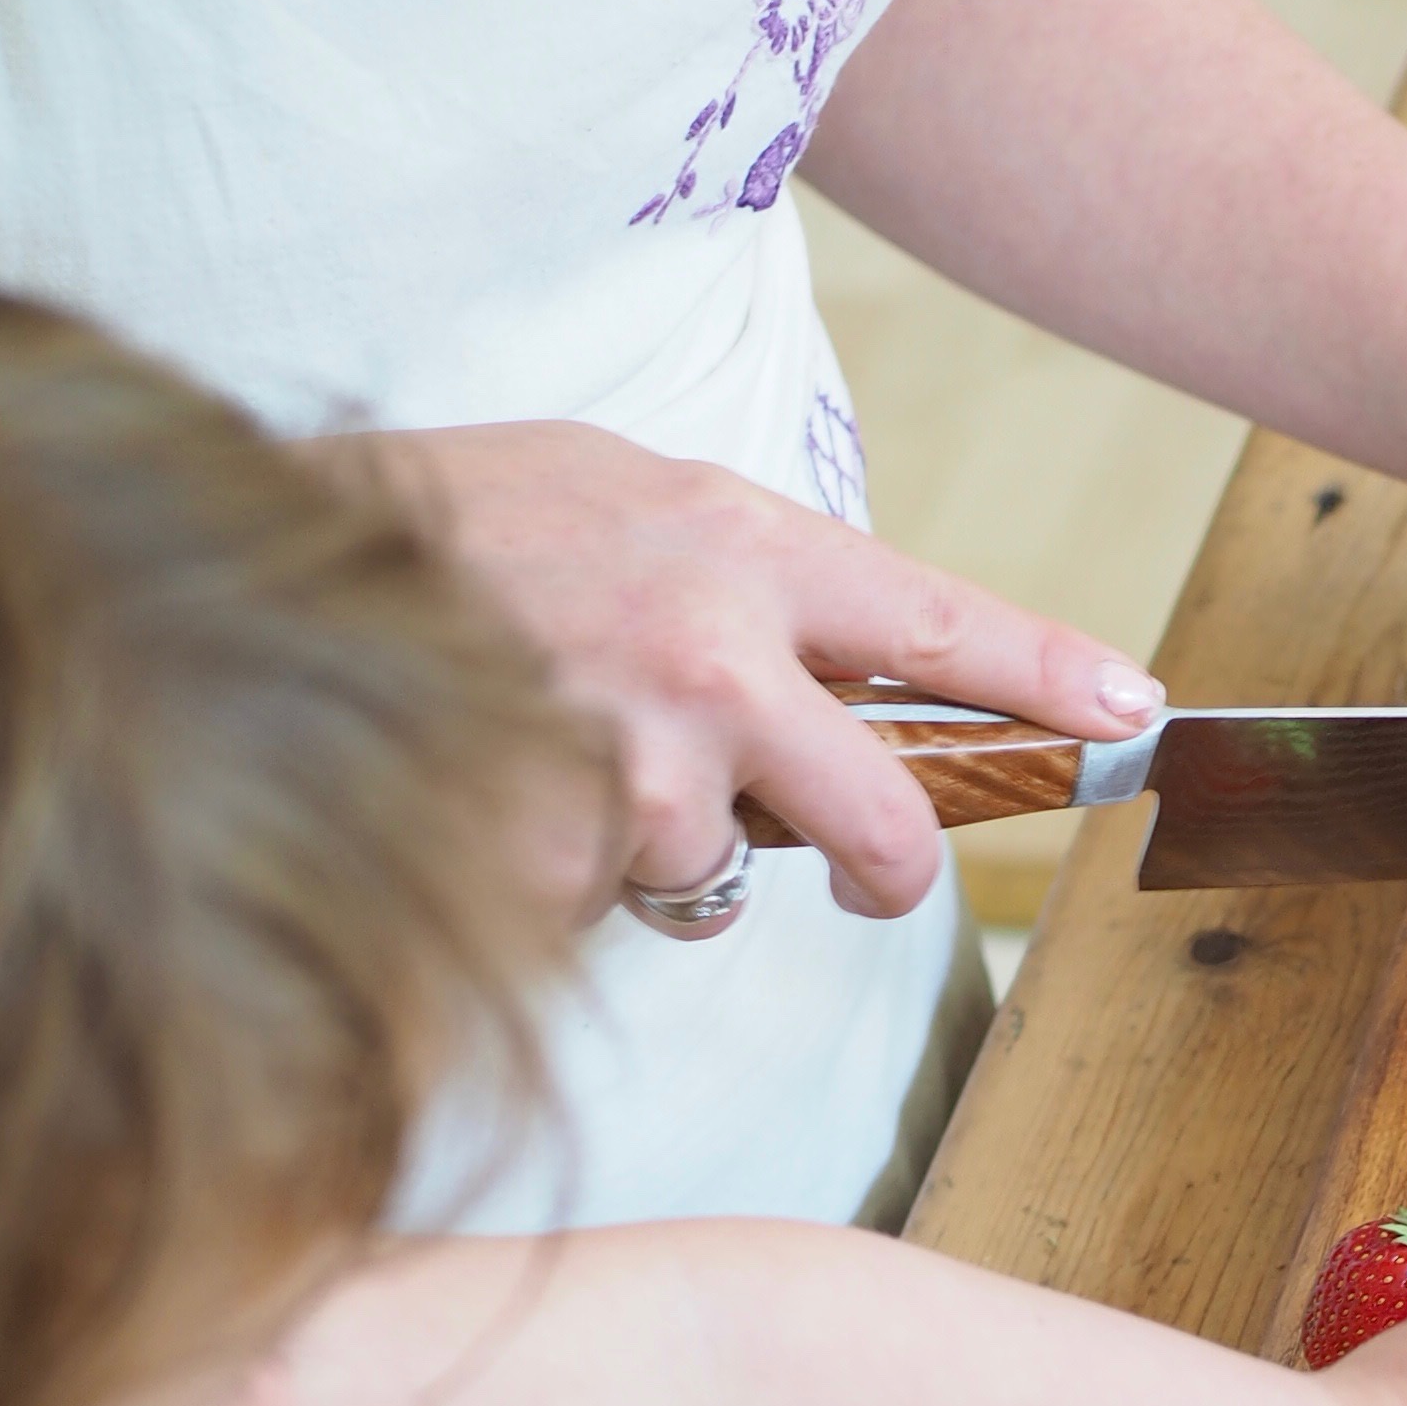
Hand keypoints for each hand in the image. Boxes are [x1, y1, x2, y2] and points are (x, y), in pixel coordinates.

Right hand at [362, 422, 1164, 917]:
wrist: (271, 556)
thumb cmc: (453, 530)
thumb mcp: (619, 496)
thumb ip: (740, 577)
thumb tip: (840, 659)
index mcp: (739, 548)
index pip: (936, 623)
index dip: (1050, 676)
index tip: (1135, 716)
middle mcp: (708, 651)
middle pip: (882, 825)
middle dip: (885, 873)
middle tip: (858, 881)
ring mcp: (630, 758)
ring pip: (715, 882)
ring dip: (655, 855)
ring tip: (560, 763)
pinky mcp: (550, 851)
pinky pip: (600, 909)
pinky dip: (555, 877)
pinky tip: (497, 793)